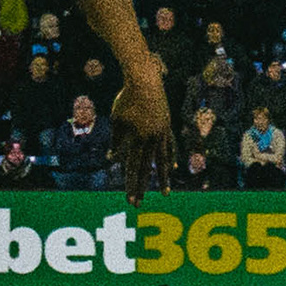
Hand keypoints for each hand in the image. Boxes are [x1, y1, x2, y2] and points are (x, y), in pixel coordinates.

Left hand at [111, 75, 174, 203]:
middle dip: (142, 188)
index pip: (133, 167)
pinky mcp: (167, 126)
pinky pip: (170, 146)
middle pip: (147, 169)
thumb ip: (117, 140)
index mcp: (138, 139)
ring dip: (163, 178)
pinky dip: (170, 158)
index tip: (129, 200)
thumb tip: (112, 159)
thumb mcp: (117, 119)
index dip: (131, 185)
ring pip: (163, 161)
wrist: (146, 81)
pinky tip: (173, 167)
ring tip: (165, 193)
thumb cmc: (127, 98)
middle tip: (138, 204)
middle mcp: (152, 139)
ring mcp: (162, 134)